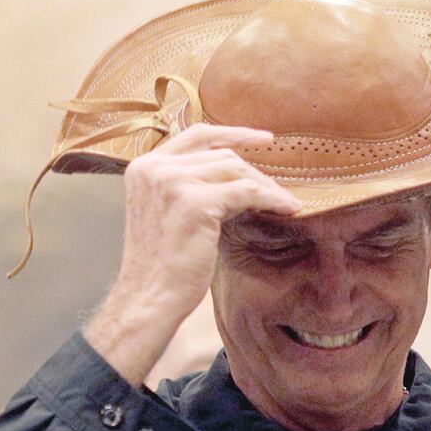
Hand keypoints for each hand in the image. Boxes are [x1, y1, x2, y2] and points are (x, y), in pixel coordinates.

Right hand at [84, 124, 299, 384]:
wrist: (149, 297)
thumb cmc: (161, 265)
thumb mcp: (167, 212)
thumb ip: (188, 187)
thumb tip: (234, 176)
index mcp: (144, 167)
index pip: (195, 135)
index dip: (232, 133)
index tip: (263, 138)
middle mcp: (155, 168)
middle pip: (220, 155)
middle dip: (254, 171)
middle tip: (277, 190)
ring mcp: (173, 182)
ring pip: (235, 170)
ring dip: (265, 186)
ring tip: (284, 202)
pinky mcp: (196, 203)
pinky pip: (247, 192)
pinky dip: (271, 198)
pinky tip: (286, 208)